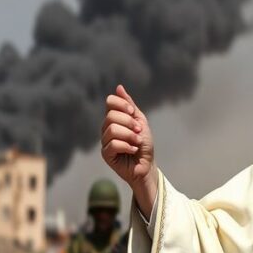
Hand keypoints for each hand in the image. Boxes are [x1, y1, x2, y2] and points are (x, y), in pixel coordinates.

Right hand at [102, 84, 156, 214]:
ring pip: (112, 130)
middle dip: (129, 123)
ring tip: (137, 143)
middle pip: (111, 116)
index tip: (133, 113)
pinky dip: (127, 146)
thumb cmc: (144, 145)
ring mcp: (105, 141)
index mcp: (115, 119)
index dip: (122, 105)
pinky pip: (112, 144)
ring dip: (130, 136)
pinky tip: (133, 151)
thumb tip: (118, 87)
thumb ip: (130, 106)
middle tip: (139, 132)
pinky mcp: (106, 154)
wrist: (147, 165)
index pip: (110, 102)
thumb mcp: (140, 122)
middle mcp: (107, 128)